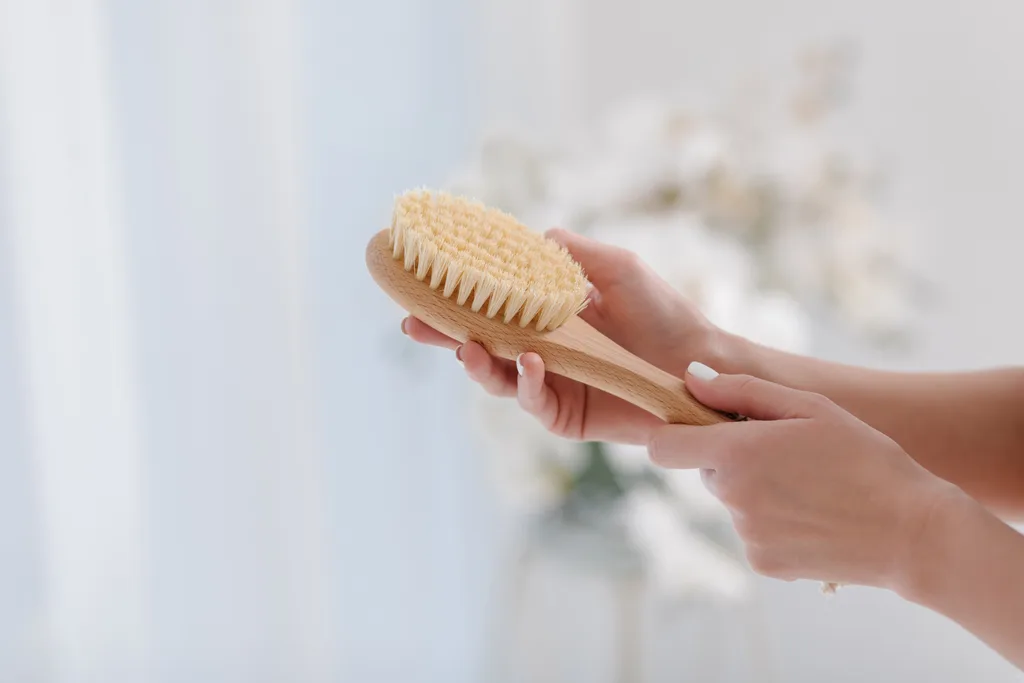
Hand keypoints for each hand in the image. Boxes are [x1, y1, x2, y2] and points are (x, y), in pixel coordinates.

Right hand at [402, 228, 718, 444]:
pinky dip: (525, 384)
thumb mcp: (617, 268)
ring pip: (497, 379)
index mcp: (546, 317)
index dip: (455, 300)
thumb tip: (532, 240)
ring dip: (478, 364)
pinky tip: (529, 363)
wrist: (700, 362)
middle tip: (415, 323)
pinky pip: (534, 403)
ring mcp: (551, 386)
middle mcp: (540, 352)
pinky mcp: (566, 417)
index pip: (489, 309)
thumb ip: (573, 254)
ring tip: (469, 347)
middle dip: (444, 337)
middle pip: (480, 346)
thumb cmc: (662, 312)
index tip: (422, 286)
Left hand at [647, 362, 962, 589]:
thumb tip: (690, 379)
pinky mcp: (763, 563)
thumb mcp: (809, 407)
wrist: (913, 533)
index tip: (698, 425)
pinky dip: (775, 523)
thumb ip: (741, 391)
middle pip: (708, 471)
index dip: (674, 432)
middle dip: (735, 458)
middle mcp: (732, 498)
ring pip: (735, 502)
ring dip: (759, 491)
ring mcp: (746, 535)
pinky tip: (816, 516)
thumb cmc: (864, 457)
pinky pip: (754, 533)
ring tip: (813, 487)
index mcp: (737, 454)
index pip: (664, 447)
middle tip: (789, 453)